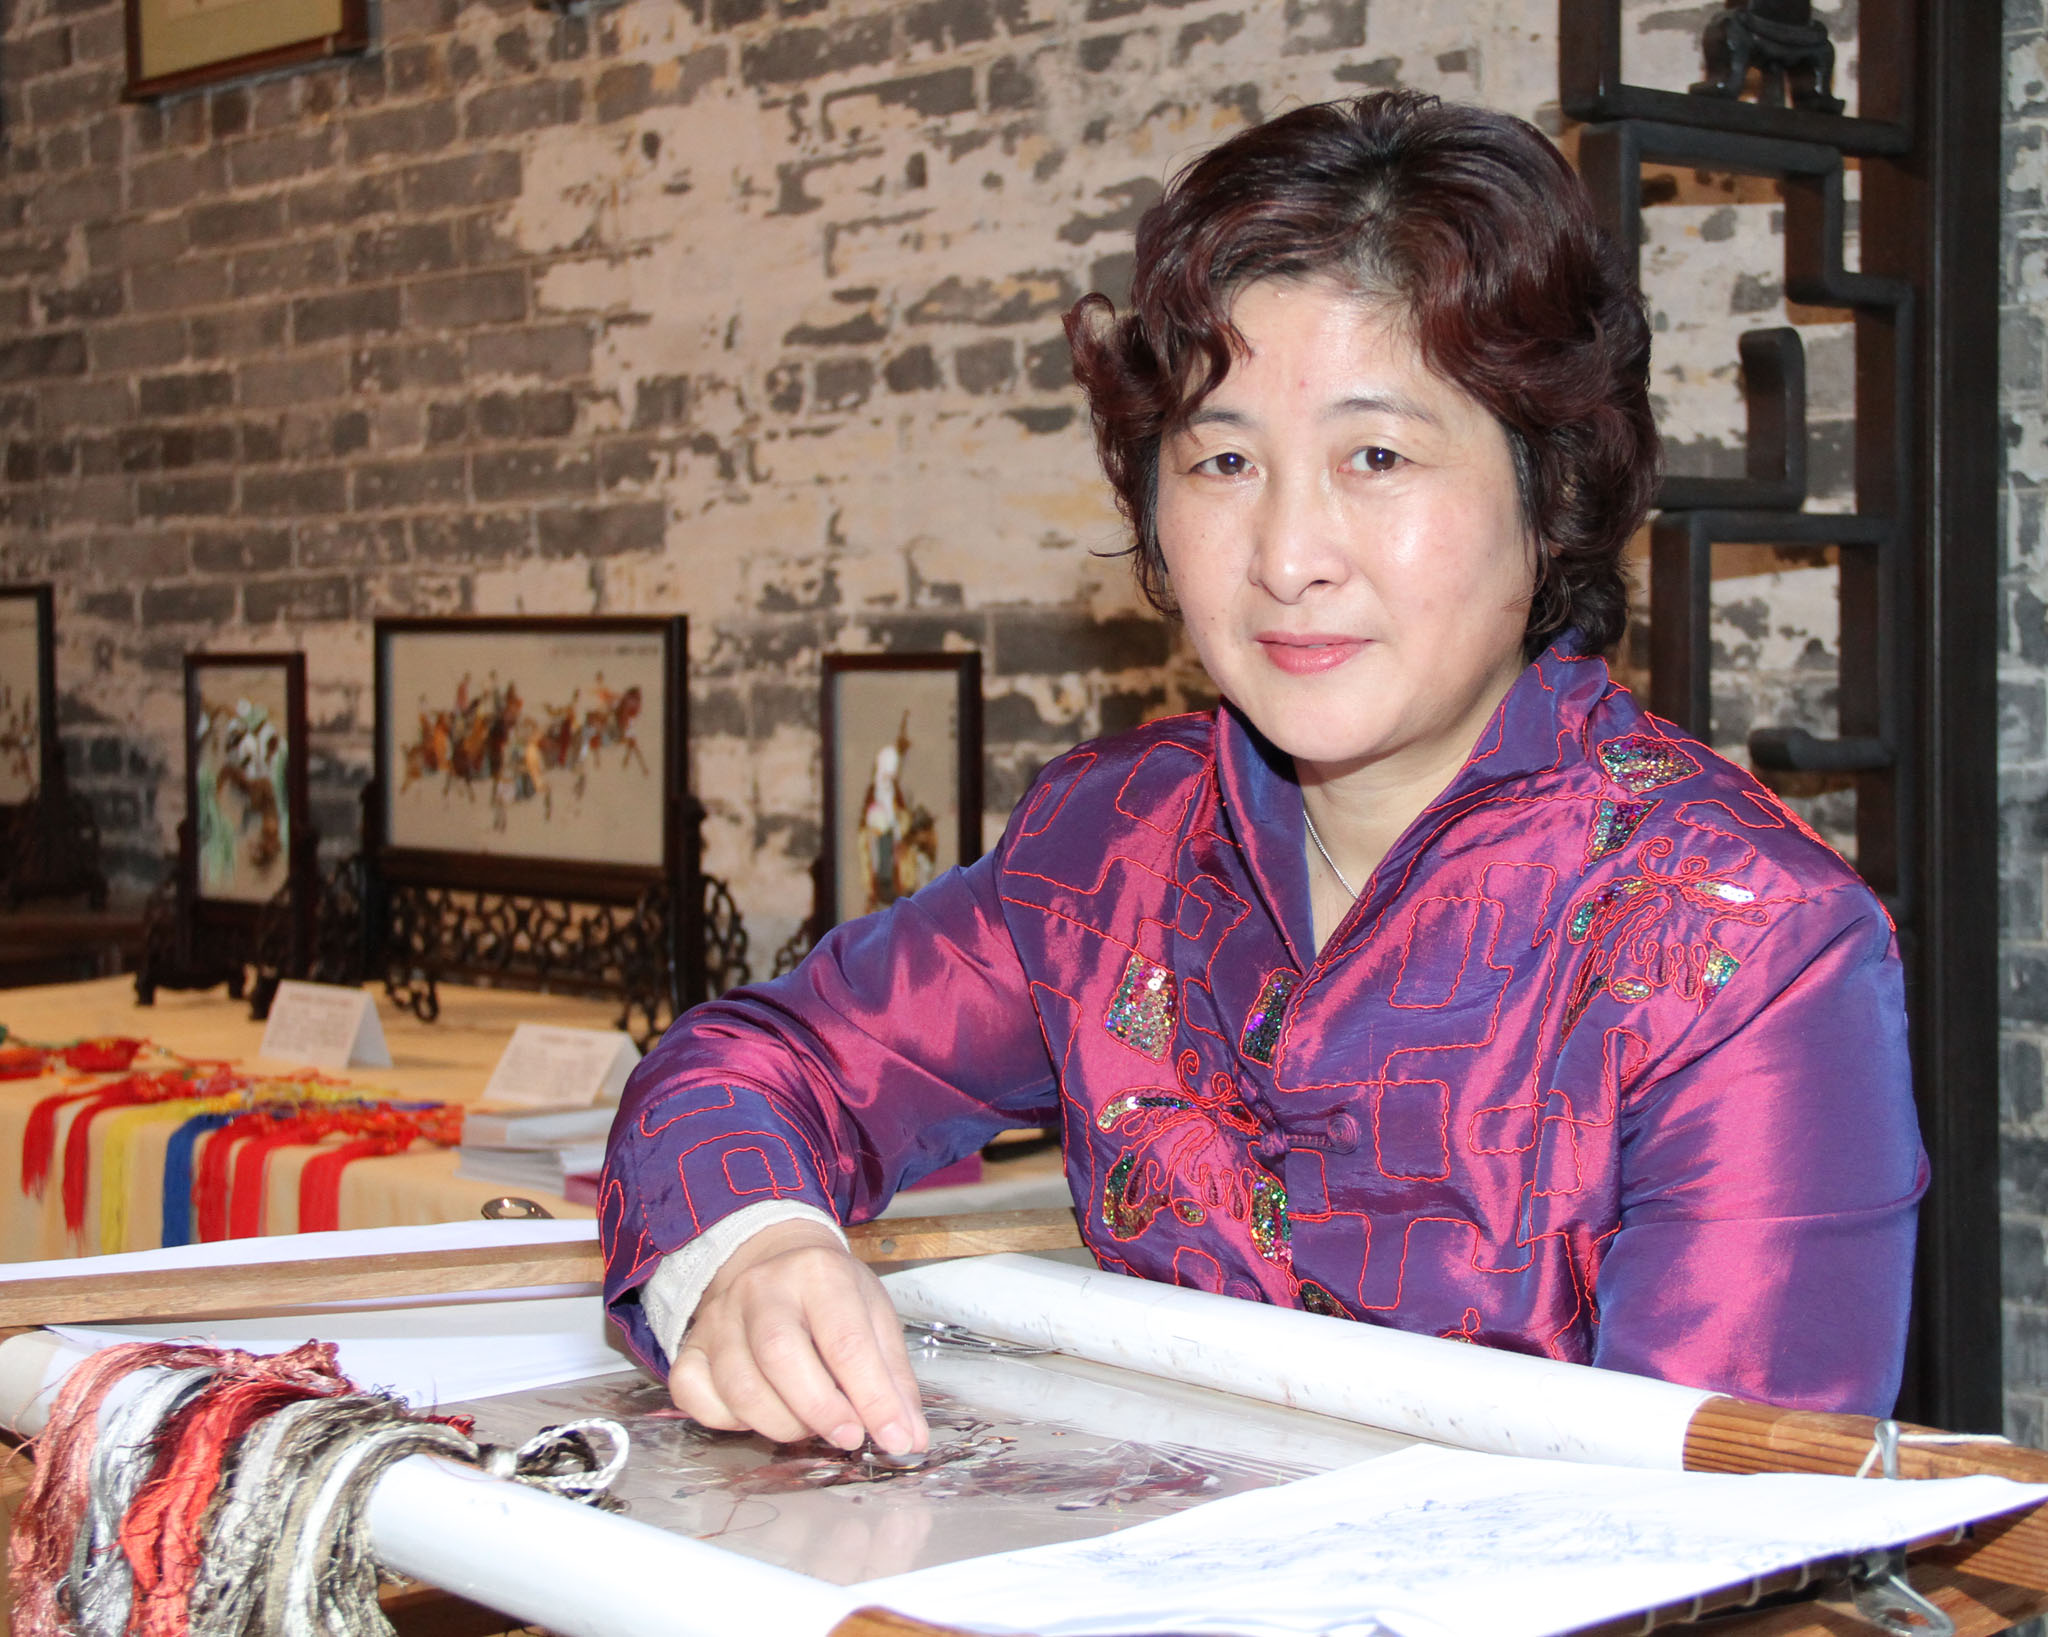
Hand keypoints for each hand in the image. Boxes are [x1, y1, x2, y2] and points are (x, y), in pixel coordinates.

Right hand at [668, 1219, 928, 1454]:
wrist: (772, 1259)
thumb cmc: (830, 1295)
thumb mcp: (874, 1317)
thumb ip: (894, 1380)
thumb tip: (909, 1439)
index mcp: (819, 1273)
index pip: (846, 1341)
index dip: (872, 1398)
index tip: (894, 1438)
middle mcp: (761, 1288)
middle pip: (780, 1356)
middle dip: (819, 1410)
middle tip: (848, 1438)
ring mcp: (719, 1317)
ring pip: (738, 1385)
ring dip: (780, 1423)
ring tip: (811, 1428)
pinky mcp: (690, 1345)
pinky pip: (695, 1394)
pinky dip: (728, 1421)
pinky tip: (760, 1416)